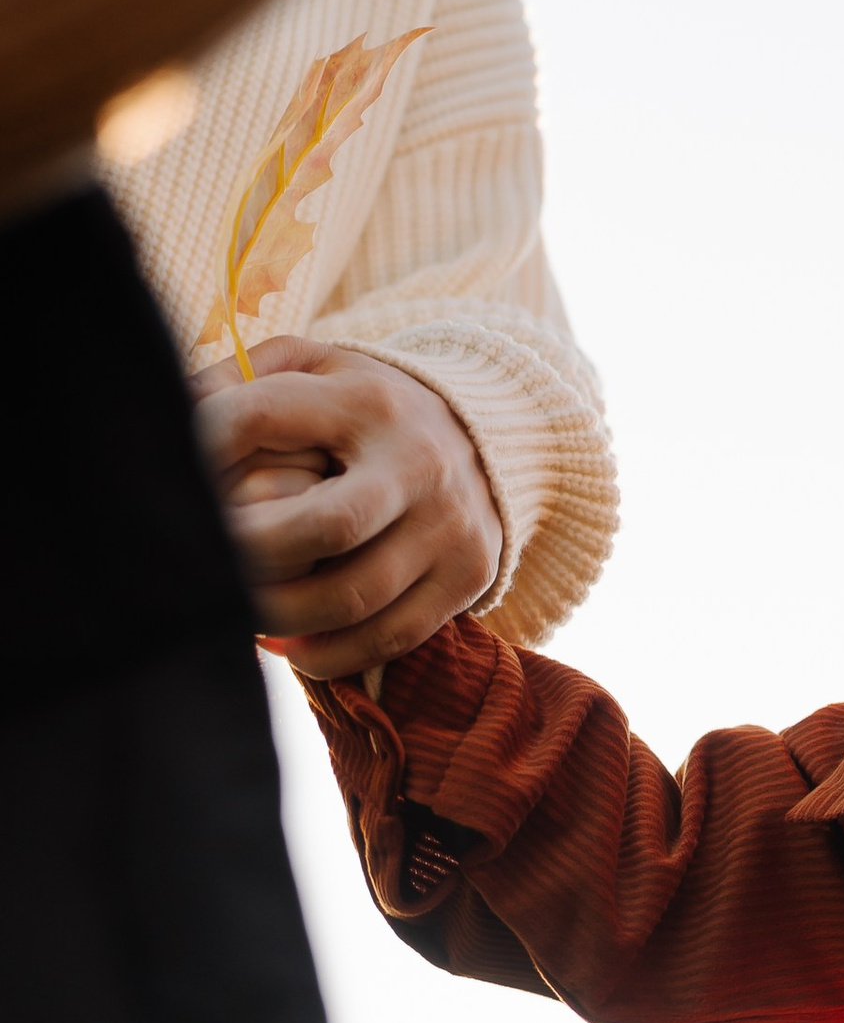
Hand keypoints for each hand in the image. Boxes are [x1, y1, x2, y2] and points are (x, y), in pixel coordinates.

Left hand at [195, 340, 504, 674]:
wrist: (489, 434)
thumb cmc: (367, 408)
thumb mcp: (318, 368)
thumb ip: (243, 379)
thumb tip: (174, 416)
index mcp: (367, 399)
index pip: (261, 418)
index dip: (204, 447)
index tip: (177, 478)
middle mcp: (419, 460)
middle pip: (325, 527)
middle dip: (250, 556)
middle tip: (209, 570)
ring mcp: (451, 522)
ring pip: (354, 597)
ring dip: (281, 617)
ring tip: (242, 613)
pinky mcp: (469, 573)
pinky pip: (389, 636)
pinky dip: (328, 654)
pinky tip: (290, 644)